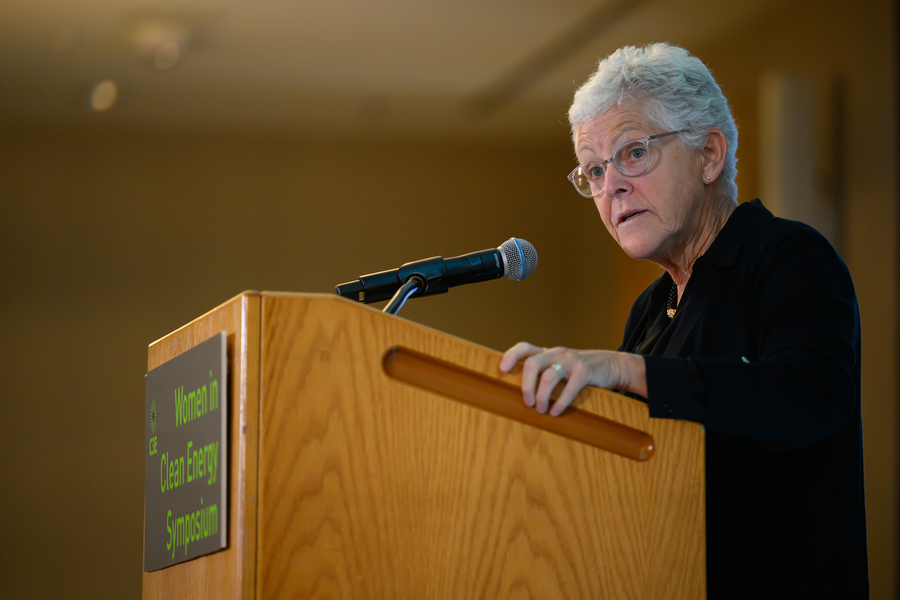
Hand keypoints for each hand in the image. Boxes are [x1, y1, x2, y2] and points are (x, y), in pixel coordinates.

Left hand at [498, 343, 646, 415]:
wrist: (614, 365)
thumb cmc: (581, 370)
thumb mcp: (561, 365)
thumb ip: (544, 371)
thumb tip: (521, 394)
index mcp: (548, 352)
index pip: (524, 347)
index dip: (511, 356)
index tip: (502, 369)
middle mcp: (557, 353)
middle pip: (532, 364)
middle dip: (526, 385)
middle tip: (527, 402)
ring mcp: (571, 361)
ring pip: (549, 376)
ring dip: (541, 396)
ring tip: (541, 410)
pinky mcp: (585, 372)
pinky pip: (569, 387)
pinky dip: (560, 402)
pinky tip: (556, 412)